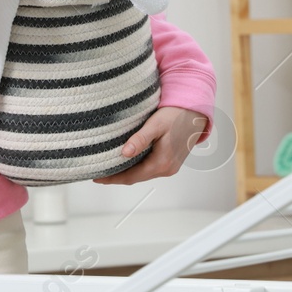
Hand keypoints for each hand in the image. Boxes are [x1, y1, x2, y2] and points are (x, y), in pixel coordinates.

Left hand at [92, 106, 210, 184]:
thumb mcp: (156, 125)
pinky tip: (126, 161)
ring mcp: (170, 167)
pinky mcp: (170, 161)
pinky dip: (136, 167)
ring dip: (126, 172)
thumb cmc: (176, 115)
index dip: (113, 179)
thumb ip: (140, 140)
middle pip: (136, 177)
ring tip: (109, 167)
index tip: (97, 178)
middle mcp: (167, 169)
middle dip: (117, 176)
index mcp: (162, 163)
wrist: (194, 112)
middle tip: (99, 173)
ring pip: (143, 173)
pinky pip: (149, 168)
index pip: (132, 177)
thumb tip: (124, 154)